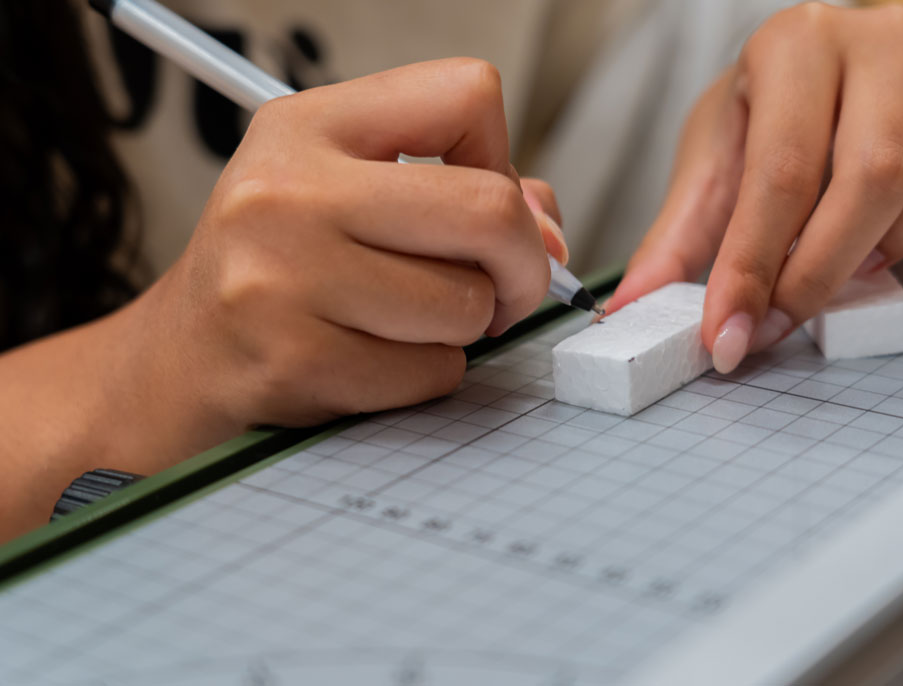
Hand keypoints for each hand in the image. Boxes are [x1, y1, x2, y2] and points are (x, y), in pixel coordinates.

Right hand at [142, 58, 563, 431]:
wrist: (180, 361)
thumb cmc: (278, 270)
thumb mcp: (345, 194)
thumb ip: (461, 191)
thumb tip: (550, 235)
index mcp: (308, 127)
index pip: (467, 95)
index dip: (502, 157)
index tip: (482, 205)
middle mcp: (288, 192)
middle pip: (489, 211)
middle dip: (522, 265)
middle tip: (502, 289)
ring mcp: (284, 280)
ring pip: (467, 305)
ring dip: (462, 328)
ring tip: (406, 323)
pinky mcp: (295, 363)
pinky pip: (432, 373)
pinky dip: (425, 376)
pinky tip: (374, 361)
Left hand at [605, 3, 902, 372]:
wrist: (849, 65)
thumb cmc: (779, 114)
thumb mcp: (718, 161)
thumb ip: (678, 236)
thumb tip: (631, 305)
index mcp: (789, 46)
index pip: (778, 173)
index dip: (750, 269)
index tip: (726, 337)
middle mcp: (872, 37)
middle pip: (862, 183)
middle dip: (809, 279)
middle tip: (769, 328)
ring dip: (863, 258)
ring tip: (820, 272)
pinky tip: (875, 242)